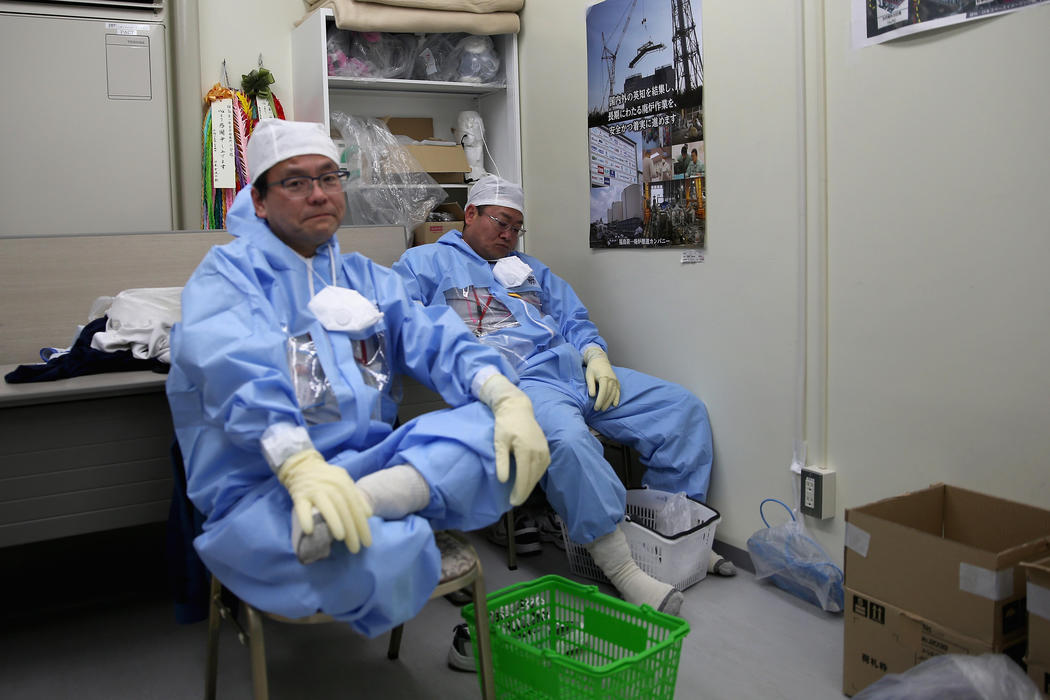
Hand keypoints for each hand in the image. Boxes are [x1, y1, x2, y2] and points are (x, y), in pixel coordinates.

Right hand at [277, 449, 372, 553]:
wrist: (302, 465)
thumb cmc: (327, 477)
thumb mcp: (344, 481)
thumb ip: (356, 496)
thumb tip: (369, 514)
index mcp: (343, 483)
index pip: (356, 507)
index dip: (363, 526)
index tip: (367, 543)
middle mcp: (331, 486)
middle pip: (344, 509)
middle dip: (351, 530)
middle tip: (355, 548)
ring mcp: (314, 490)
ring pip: (326, 506)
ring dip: (334, 521)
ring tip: (341, 537)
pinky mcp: (299, 495)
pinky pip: (302, 507)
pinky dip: (305, 518)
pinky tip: (309, 530)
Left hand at [477, 374, 550, 505]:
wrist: (517, 408)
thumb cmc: (505, 424)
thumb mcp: (499, 442)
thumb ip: (501, 461)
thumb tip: (502, 481)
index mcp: (526, 450)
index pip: (524, 477)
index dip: (519, 491)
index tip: (512, 501)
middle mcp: (538, 451)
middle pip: (533, 478)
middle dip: (524, 491)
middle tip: (515, 502)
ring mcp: (544, 450)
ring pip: (539, 474)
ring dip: (531, 485)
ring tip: (521, 493)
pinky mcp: (546, 449)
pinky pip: (543, 467)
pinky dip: (536, 476)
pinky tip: (529, 480)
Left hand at [583, 347, 619, 410]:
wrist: (600, 360)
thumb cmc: (592, 368)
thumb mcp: (589, 375)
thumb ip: (591, 385)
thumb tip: (592, 396)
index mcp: (605, 378)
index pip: (603, 392)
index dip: (600, 400)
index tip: (596, 407)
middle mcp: (612, 380)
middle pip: (609, 394)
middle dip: (604, 403)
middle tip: (598, 410)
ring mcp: (615, 381)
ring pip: (614, 394)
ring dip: (609, 402)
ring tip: (603, 409)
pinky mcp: (617, 382)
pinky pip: (618, 391)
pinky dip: (617, 398)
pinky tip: (615, 404)